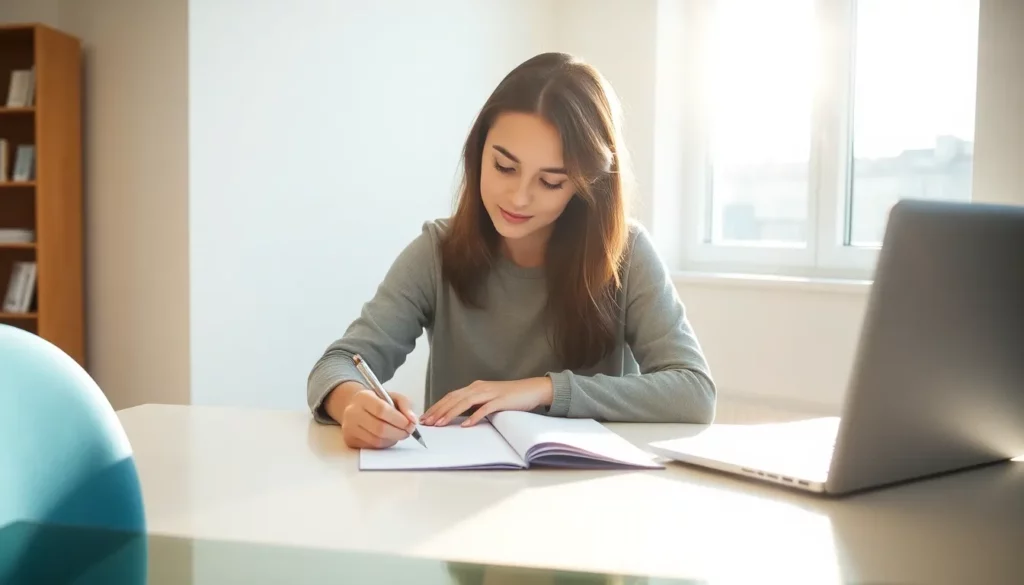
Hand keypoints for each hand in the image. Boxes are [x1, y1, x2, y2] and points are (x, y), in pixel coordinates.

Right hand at [338, 386, 417, 448]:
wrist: (355, 407)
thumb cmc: (377, 401)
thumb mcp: (392, 396)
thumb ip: (405, 405)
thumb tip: (412, 421)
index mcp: (363, 397)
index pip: (381, 410)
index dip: (398, 419)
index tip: (410, 423)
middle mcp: (352, 412)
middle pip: (379, 428)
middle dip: (399, 432)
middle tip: (408, 431)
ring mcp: (349, 428)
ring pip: (377, 440)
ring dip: (393, 439)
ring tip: (399, 433)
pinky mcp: (350, 440)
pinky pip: (372, 447)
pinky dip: (385, 444)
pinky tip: (388, 437)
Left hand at [420, 377, 553, 427]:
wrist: (532, 389)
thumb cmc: (510, 396)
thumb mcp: (488, 399)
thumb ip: (474, 405)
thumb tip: (458, 416)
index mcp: (475, 387)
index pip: (451, 396)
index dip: (437, 406)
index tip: (426, 417)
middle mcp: (479, 388)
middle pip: (454, 398)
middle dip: (438, 410)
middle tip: (426, 422)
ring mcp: (490, 393)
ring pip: (465, 402)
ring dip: (450, 414)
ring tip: (440, 424)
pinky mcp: (501, 400)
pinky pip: (485, 409)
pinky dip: (474, 417)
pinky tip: (466, 425)